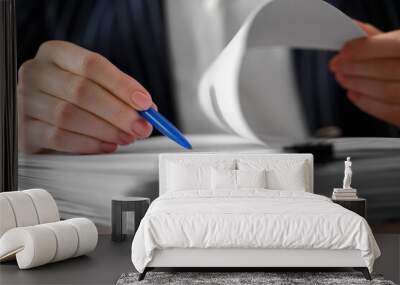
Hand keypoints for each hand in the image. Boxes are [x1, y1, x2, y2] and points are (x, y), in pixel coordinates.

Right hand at [18, 41, 155, 153]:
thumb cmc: (70, 96)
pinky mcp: (24, 129)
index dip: (122, 85)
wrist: (37, 114)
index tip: (145, 103)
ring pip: (71, 116)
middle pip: (83, 91)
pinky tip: (107, 145)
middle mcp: (36, 72)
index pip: (92, 65)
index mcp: (56, 53)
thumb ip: (118, 93)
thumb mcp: (93, 84)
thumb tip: (148, 110)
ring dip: (107, 130)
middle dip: (119, 113)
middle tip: (141, 127)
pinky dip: (89, 144)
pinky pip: (59, 138)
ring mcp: (25, 100)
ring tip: (127, 137)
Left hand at [330, 21, 399, 127]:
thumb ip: (381, 39)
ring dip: (357, 84)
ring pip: (386, 91)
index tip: (344, 51)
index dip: (365, 49)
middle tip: (337, 66)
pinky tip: (355, 94)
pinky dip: (367, 103)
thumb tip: (355, 29)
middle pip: (386, 69)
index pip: (395, 46)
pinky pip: (390, 112)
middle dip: (355, 68)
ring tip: (343, 78)